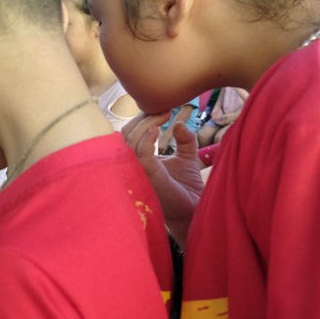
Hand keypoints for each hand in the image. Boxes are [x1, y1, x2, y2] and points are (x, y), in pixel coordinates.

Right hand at [121, 113, 203, 247]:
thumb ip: (185, 140)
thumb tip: (179, 123)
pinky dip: (146, 140)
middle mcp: (134, 165)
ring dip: (146, 125)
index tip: (163, 110)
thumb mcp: (187, 157)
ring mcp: (139, 171)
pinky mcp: (149, 178)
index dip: (142, 119)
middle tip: (164, 111)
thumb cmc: (187, 187)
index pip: (130, 134)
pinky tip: (157, 130)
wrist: (194, 209)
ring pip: (129, 142)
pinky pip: (140, 155)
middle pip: (125, 135)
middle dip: (143, 119)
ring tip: (164, 116)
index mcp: (139, 160)